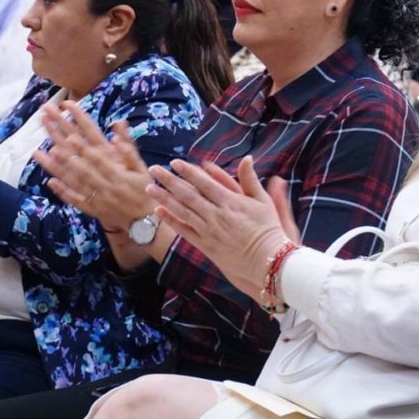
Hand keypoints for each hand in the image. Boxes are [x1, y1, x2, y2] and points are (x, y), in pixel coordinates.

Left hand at [32, 100, 153, 231]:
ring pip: (74, 182)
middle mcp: (105, 186)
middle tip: (50, 138)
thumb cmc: (144, 190)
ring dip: (57, 168)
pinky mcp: (92, 209)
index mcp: (118, 175)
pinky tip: (50, 181)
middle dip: (64, 151)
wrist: (145, 221)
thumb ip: (129, 151)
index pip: (97, 158)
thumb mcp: (141, 169)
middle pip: (81, 167)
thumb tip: (116, 134)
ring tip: (41, 154)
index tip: (70, 135)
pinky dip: (62, 191)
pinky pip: (75, 200)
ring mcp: (96, 199)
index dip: (83, 147)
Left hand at [147, 156, 300, 301]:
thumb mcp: (263, 201)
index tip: (175, 162)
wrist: (268, 260)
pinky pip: (185, 230)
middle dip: (169, 180)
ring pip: (182, 211)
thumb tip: (247, 158)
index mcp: (231, 202)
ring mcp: (209, 231)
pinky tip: (159, 211)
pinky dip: (171, 220)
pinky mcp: (206, 246)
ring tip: (150, 188)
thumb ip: (251, 180)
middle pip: (188, 194)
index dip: (188, 171)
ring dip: (164, 198)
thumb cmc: (269, 230)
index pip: (204, 182)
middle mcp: (217, 215)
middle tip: (154, 169)